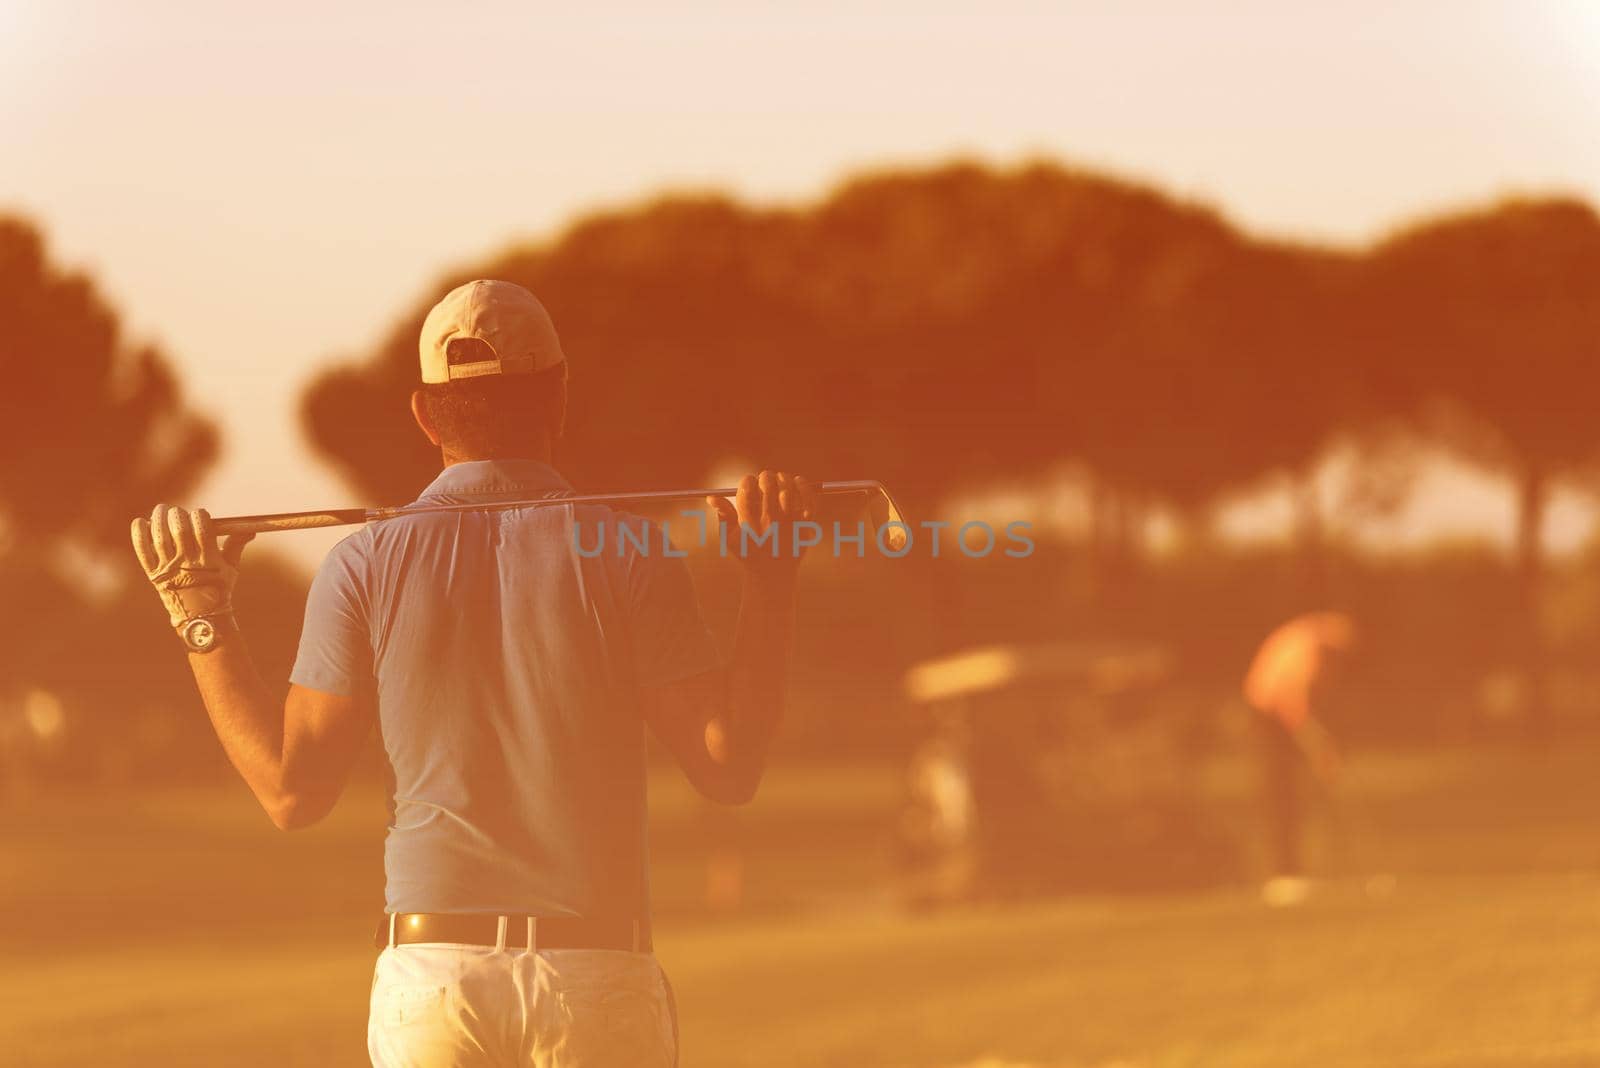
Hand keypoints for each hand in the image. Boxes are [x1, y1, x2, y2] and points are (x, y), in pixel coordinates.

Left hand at [130, 504, 253, 627]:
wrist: (201, 618)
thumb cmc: (219, 590)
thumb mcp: (231, 568)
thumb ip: (237, 545)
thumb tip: (251, 529)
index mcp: (209, 559)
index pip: (202, 527)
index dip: (200, 515)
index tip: (200, 514)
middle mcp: (188, 563)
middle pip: (180, 528)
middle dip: (178, 514)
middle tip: (178, 511)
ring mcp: (169, 569)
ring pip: (160, 536)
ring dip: (159, 518)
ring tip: (161, 509)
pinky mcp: (154, 575)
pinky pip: (143, 551)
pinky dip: (139, 534)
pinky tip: (140, 522)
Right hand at [707, 470, 818, 581]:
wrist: (772, 575)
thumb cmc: (748, 552)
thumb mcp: (730, 538)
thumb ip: (722, 515)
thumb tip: (711, 497)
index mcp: (748, 524)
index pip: (746, 490)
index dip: (748, 480)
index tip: (749, 481)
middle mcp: (769, 522)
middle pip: (768, 484)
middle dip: (765, 476)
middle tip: (765, 477)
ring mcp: (789, 524)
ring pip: (788, 488)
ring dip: (783, 478)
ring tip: (780, 479)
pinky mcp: (805, 526)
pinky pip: (808, 499)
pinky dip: (804, 486)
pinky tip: (798, 481)